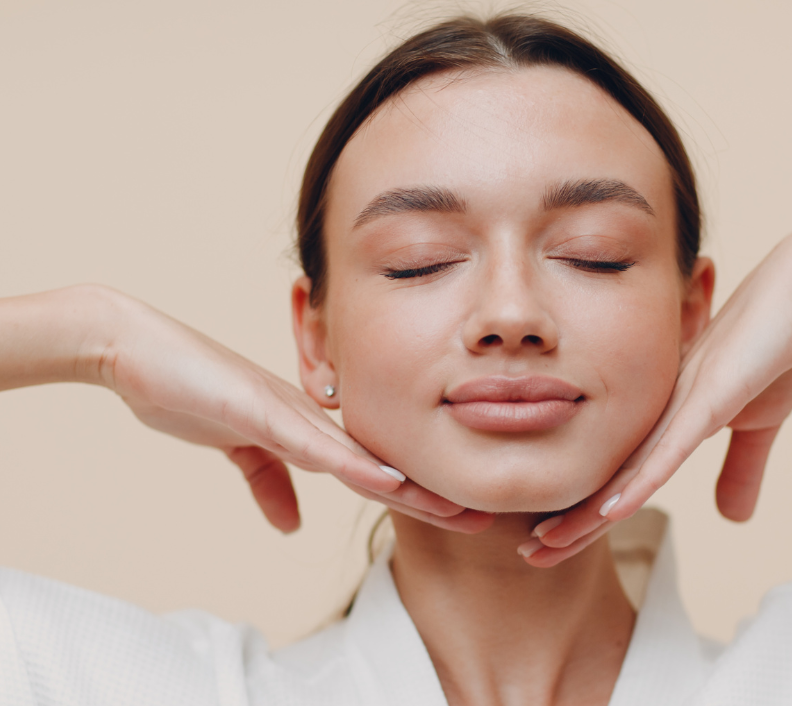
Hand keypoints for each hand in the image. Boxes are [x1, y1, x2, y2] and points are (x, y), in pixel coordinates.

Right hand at [98, 290, 493, 533]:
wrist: (134, 349)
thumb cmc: (189, 390)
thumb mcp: (237, 449)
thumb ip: (269, 483)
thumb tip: (293, 526)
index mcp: (308, 427)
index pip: (371, 468)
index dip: (414, 494)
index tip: (454, 516)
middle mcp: (312, 417)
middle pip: (382, 464)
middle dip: (430, 495)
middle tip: (481, 518)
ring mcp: (291, 412)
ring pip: (363, 457)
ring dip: (410, 488)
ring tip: (457, 511)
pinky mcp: (262, 410)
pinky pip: (316, 445)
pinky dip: (355, 467)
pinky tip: (391, 483)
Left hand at [523, 226, 791, 565]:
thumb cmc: (777, 347)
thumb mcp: (760, 424)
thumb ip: (740, 469)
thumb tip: (731, 518)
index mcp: (667, 417)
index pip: (621, 475)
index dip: (589, 512)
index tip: (555, 542)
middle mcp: (659, 410)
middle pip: (608, 476)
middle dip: (570, 519)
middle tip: (529, 554)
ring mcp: (679, 403)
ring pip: (625, 469)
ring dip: (588, 512)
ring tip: (547, 543)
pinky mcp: (708, 397)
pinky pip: (668, 449)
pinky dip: (639, 483)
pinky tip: (609, 511)